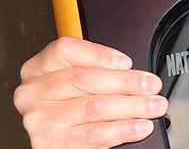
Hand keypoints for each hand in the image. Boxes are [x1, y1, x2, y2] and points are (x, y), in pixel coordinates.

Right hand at [13, 36, 168, 148]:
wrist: (57, 139)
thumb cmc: (71, 102)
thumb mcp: (77, 78)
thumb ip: (99, 70)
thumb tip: (137, 74)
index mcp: (38, 68)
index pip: (65, 50)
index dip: (99, 54)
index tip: (127, 62)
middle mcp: (34, 92)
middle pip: (84, 79)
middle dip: (126, 82)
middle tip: (152, 85)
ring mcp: (40, 120)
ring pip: (93, 108)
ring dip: (131, 106)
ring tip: (153, 105)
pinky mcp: (50, 145)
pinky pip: (92, 136)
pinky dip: (121, 130)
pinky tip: (139, 126)